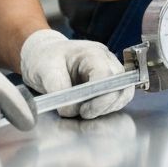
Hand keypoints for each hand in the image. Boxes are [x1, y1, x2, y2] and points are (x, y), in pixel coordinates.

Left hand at [19, 29, 133, 118]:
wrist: (45, 55)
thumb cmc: (46, 58)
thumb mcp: (45, 69)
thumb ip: (58, 89)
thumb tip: (71, 110)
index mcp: (92, 53)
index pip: (107, 75)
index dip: (99, 97)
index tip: (83, 110)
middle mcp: (106, 61)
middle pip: (120, 85)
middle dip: (104, 105)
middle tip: (84, 113)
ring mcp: (110, 71)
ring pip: (123, 94)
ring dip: (107, 108)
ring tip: (86, 112)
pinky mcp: (109, 83)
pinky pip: (117, 99)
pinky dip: (107, 108)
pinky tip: (91, 110)